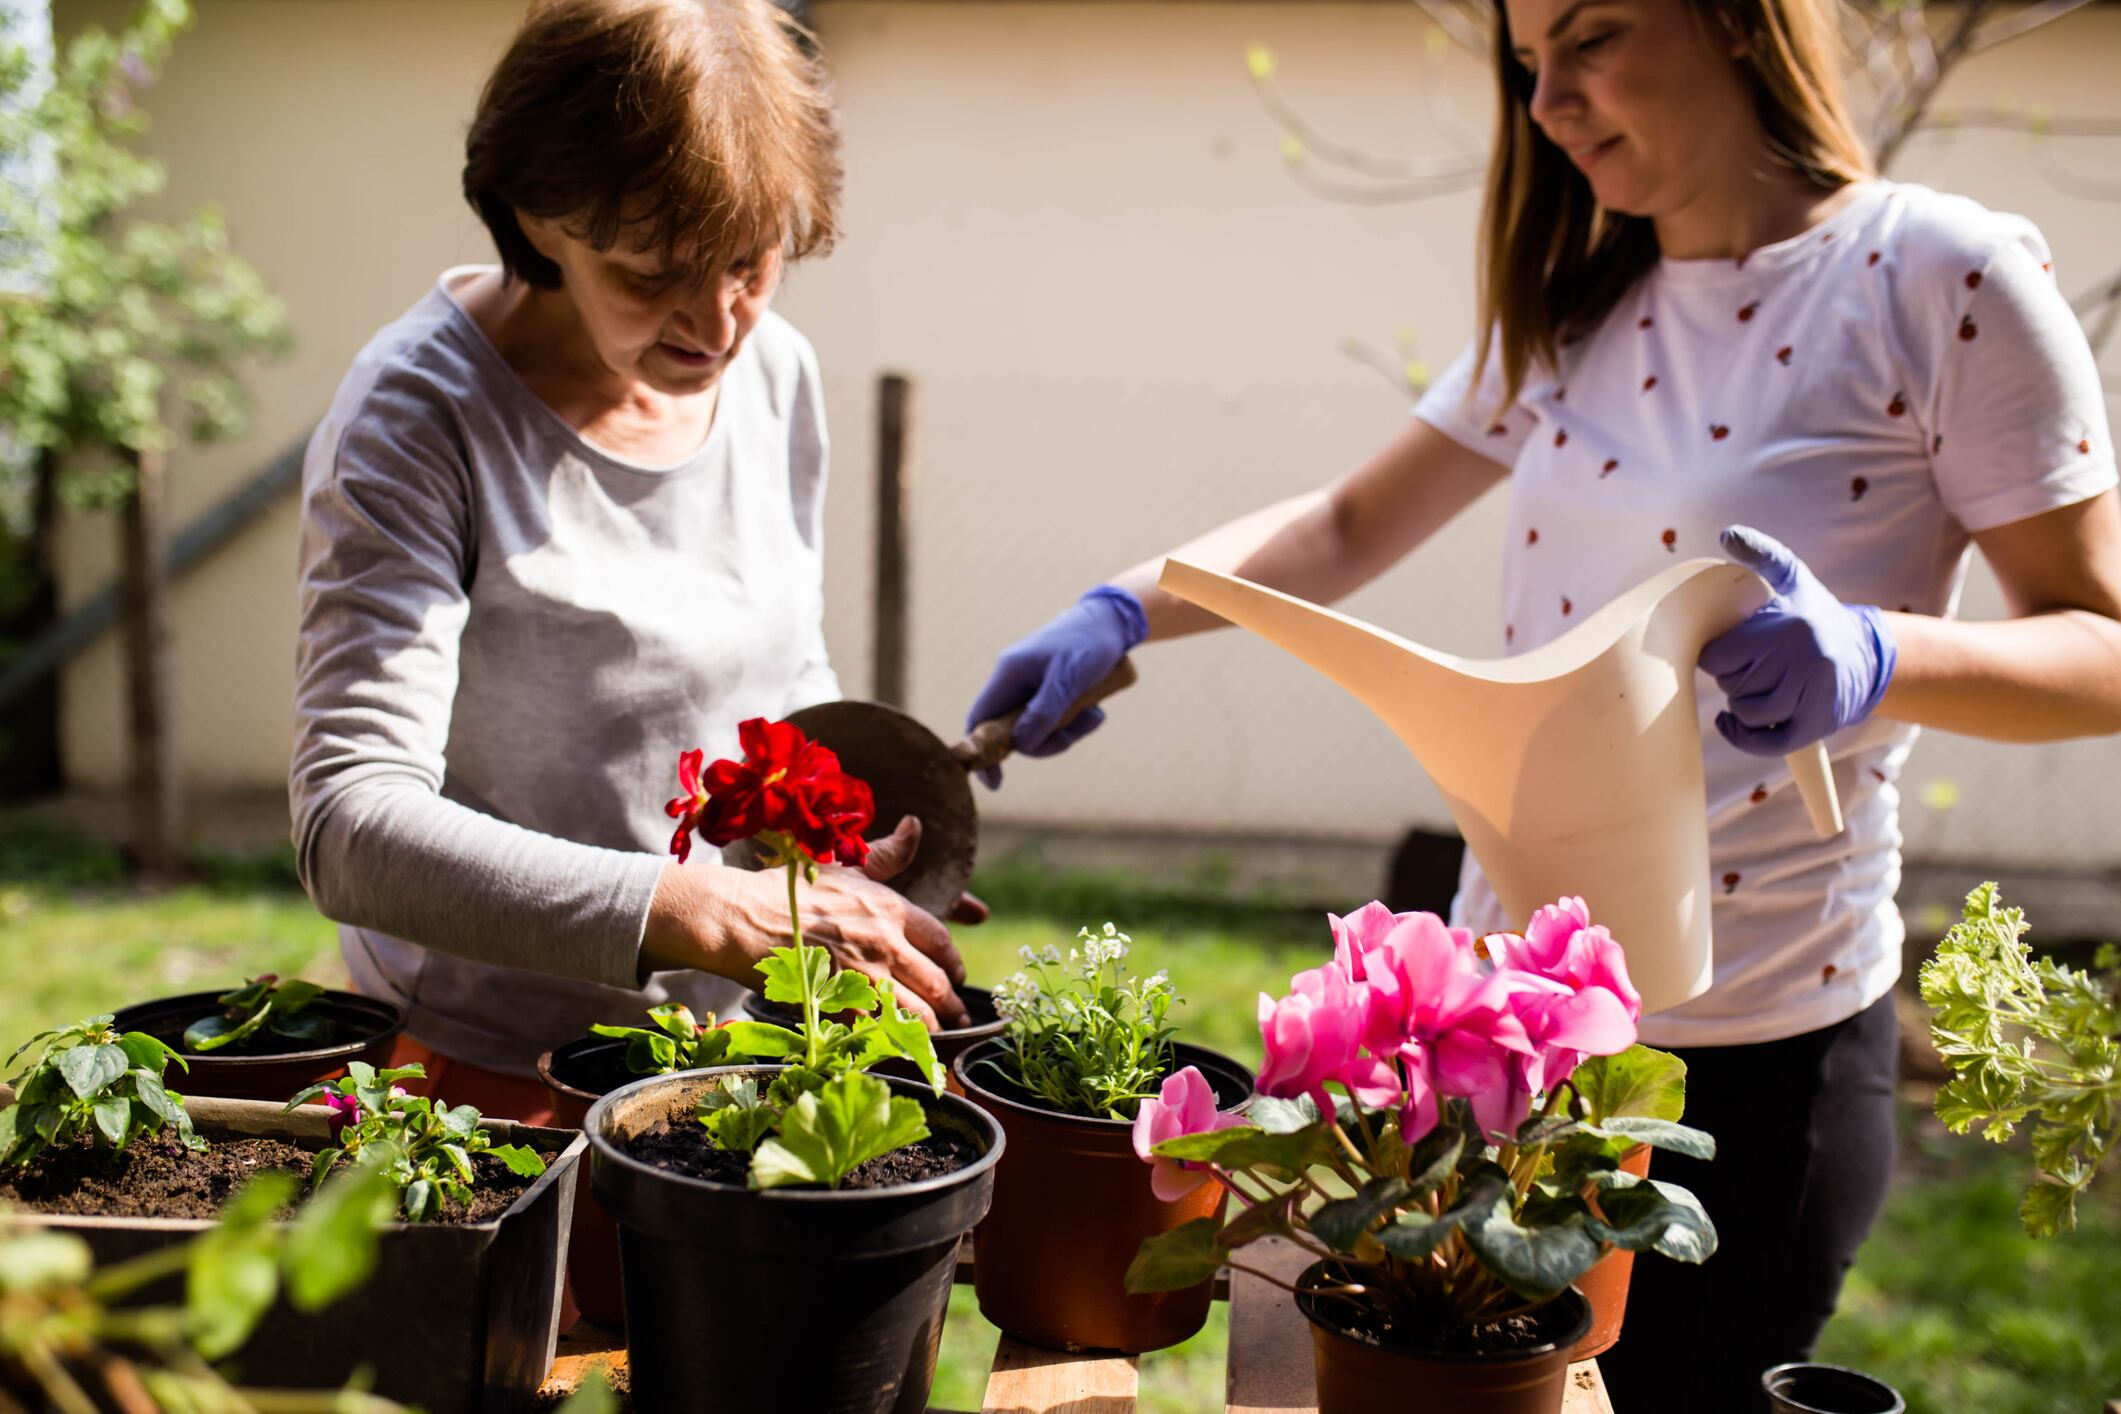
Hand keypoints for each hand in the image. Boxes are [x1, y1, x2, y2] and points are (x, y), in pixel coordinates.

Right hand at [645, 816, 971, 1029]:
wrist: (742, 918)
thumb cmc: (791, 888)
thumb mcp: (845, 864)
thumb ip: (887, 853)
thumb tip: (915, 825)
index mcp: (890, 908)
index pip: (941, 940)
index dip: (954, 961)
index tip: (957, 973)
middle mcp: (885, 943)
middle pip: (936, 981)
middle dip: (953, 1003)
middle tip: (959, 1015)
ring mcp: (863, 975)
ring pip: (916, 1011)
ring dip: (932, 1026)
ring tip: (938, 1035)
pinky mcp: (839, 1002)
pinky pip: (879, 1029)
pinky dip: (894, 1039)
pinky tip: (898, 1044)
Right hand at [964, 585, 1146, 787]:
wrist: (1113, 623)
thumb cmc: (1088, 644)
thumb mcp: (1068, 679)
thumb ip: (1044, 712)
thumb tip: (1021, 744)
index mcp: (1009, 674)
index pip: (980, 719)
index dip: (982, 752)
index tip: (995, 782)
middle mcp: (1014, 682)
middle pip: (1012, 731)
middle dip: (1044, 741)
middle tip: (1072, 736)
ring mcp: (1031, 687)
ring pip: (1037, 728)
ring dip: (1066, 731)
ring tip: (1095, 715)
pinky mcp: (1049, 690)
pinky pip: (1054, 719)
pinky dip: (1074, 722)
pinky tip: (1096, 711)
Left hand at [1701, 525, 1896, 755]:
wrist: (1866, 653)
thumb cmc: (1816, 615)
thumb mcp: (1794, 579)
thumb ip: (1763, 554)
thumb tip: (1728, 534)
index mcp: (1789, 626)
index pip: (1719, 655)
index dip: (1716, 656)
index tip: (1728, 650)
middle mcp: (1804, 660)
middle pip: (1732, 684)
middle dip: (1732, 678)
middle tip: (1749, 667)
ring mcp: (1814, 693)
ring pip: (1748, 712)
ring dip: (1740, 705)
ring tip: (1754, 687)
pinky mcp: (1818, 723)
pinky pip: (1766, 741)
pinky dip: (1743, 736)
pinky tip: (1731, 720)